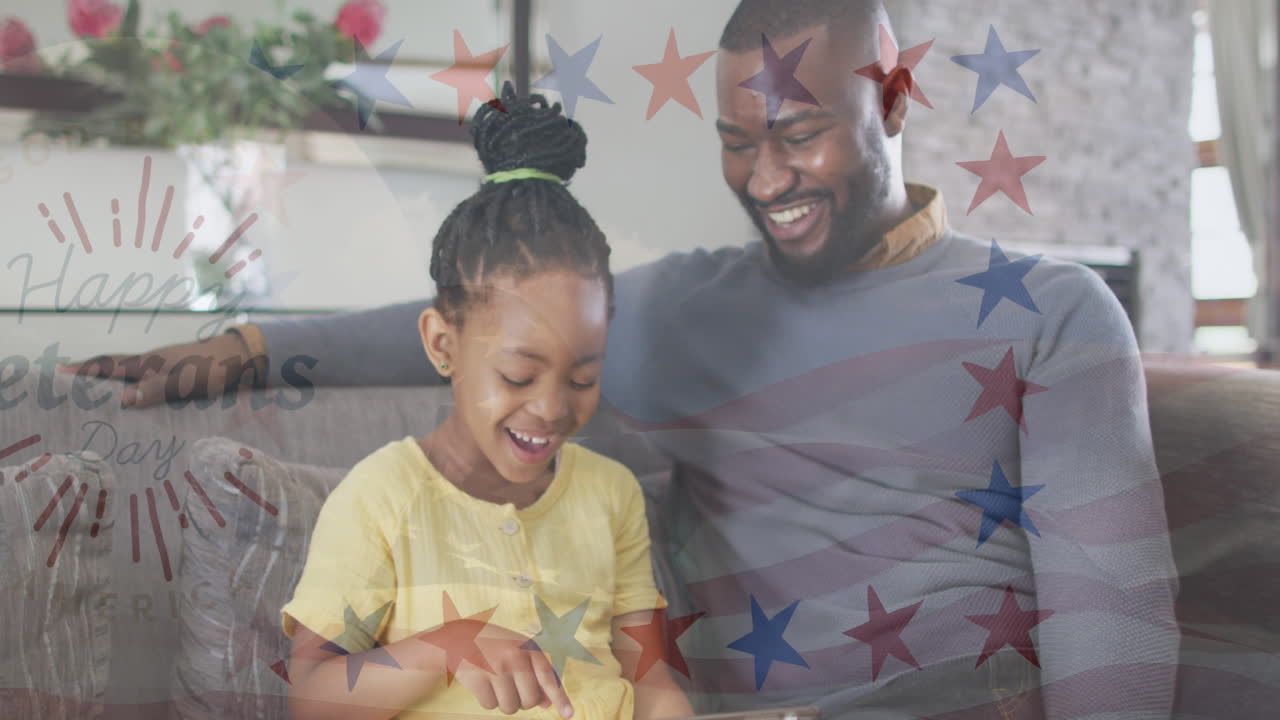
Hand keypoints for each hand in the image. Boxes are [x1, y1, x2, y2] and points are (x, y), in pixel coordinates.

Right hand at [58, 332, 258, 407]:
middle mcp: (152, 363)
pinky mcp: (177, 376)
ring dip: (113, 384)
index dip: (85, 368)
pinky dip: (135, 391)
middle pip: (116, 367)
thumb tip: (124, 400)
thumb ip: (156, 389)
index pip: (110, 364)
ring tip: (94, 400)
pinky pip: (147, 383)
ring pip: (131, 376)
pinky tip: (136, 402)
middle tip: (68, 386)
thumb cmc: (211, 368)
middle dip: (92, 375)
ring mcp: (164, 368)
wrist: (240, 358)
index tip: (59, 371)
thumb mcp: (183, 380)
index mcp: (148, 363)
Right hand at [452, 624, 573, 717]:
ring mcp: (495, 668)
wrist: (460, 637)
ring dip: (505, 703)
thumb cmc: (496, 647)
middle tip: (513, 689)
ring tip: (497, 685)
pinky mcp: (477, 679)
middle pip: (530, 700)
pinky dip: (488, 700)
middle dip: (523, 702)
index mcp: (528, 649)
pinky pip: (490, 706)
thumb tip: (547, 703)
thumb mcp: (519, 652)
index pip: (547, 677)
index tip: (569, 714)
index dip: (560, 697)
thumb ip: (536, 674)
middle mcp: (514, 657)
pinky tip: (484, 684)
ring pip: (510, 707)